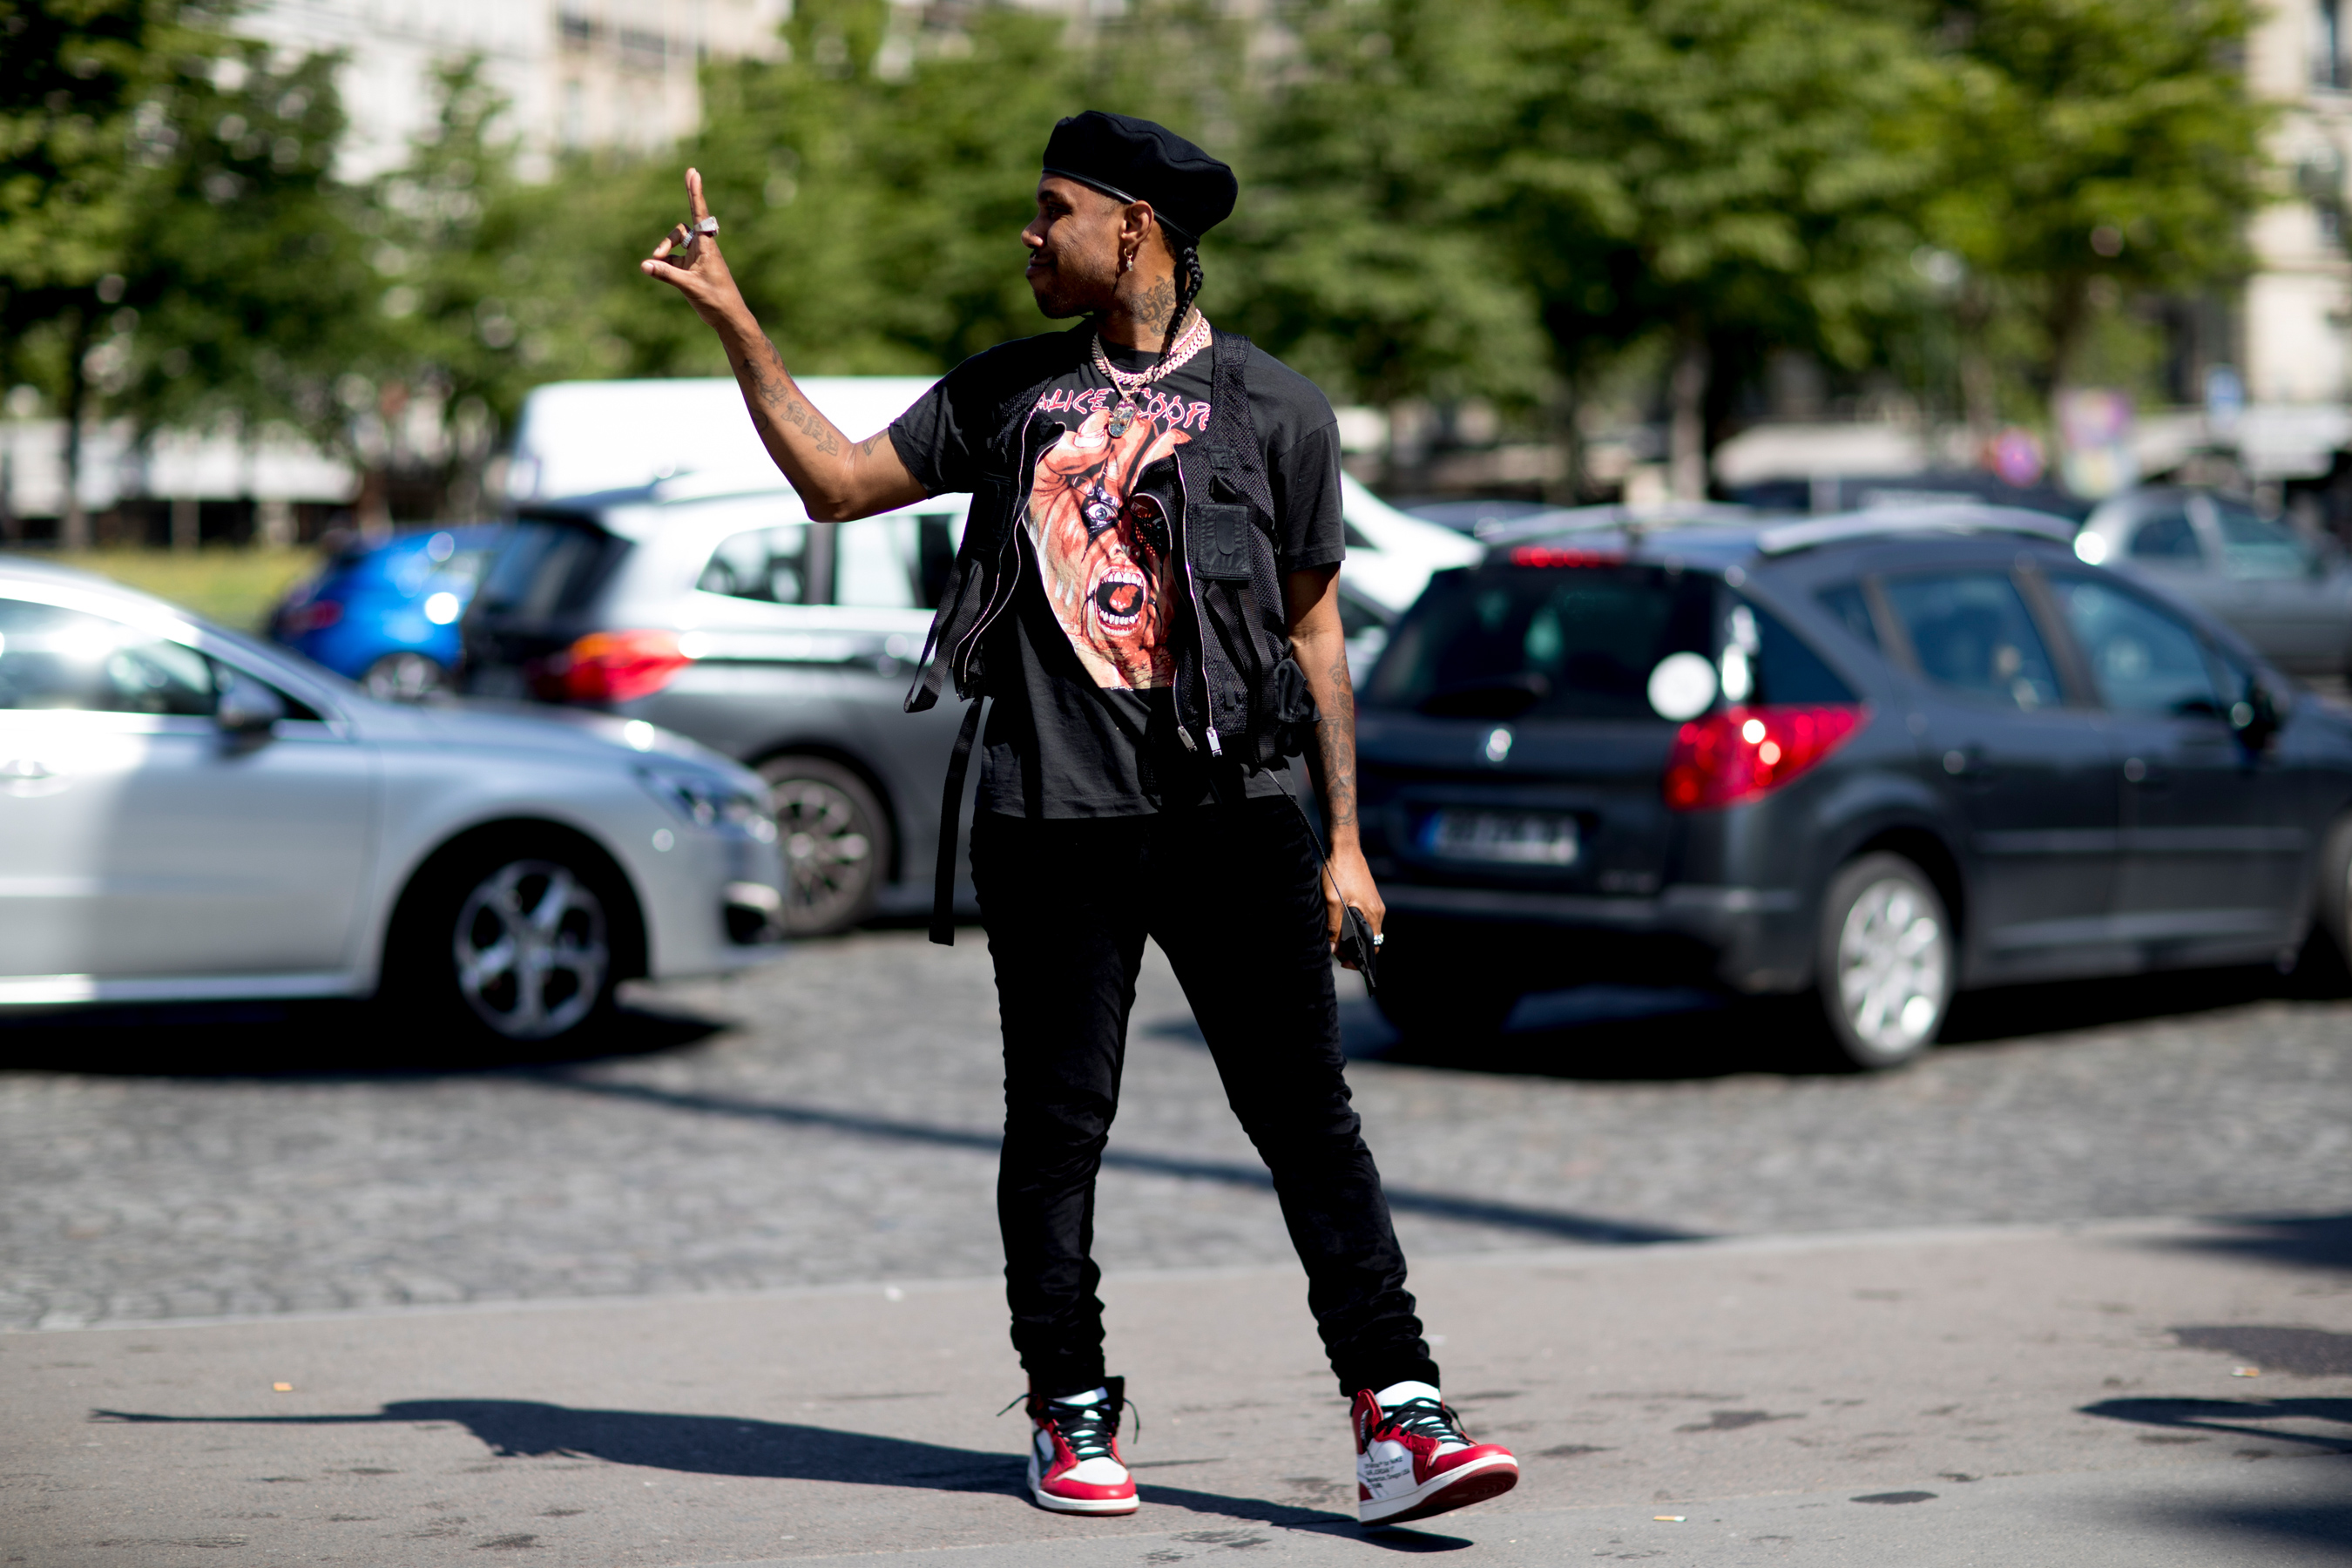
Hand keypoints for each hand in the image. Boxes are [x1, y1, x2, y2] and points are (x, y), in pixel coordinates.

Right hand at [640, 168, 745, 326]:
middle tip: (657, 255)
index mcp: (707, 246)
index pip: (699, 214)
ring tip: (656, 265)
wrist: (728, 318)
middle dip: (667, 241)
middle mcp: (703, 248)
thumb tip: (644, 264)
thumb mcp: (688, 286)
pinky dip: (665, 264)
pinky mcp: (692, 268)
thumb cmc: (716, 300)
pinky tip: (658, 272)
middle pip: (681, 231)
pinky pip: (674, 260)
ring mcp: (697, 258)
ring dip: (664, 253)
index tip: (693, 172)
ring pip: (676, 245)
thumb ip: (665, 274)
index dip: (695, 193)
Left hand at [1322, 842, 1384, 969]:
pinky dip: (1355, 926)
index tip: (1344, 962)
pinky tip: (1341, 924)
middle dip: (1355, 950)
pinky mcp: (1370, 897)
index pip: (1373, 947)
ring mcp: (1375, 903)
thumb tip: (1333, 948)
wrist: (1345, 849)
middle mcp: (1378, 911)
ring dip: (1354, 937)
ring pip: (1367, 929)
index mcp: (1372, 914)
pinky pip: (1366, 918)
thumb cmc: (1339, 873)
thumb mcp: (1332, 901)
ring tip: (1337, 939)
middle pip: (1371, 940)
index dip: (1360, 959)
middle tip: (1337, 952)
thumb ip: (1334, 926)